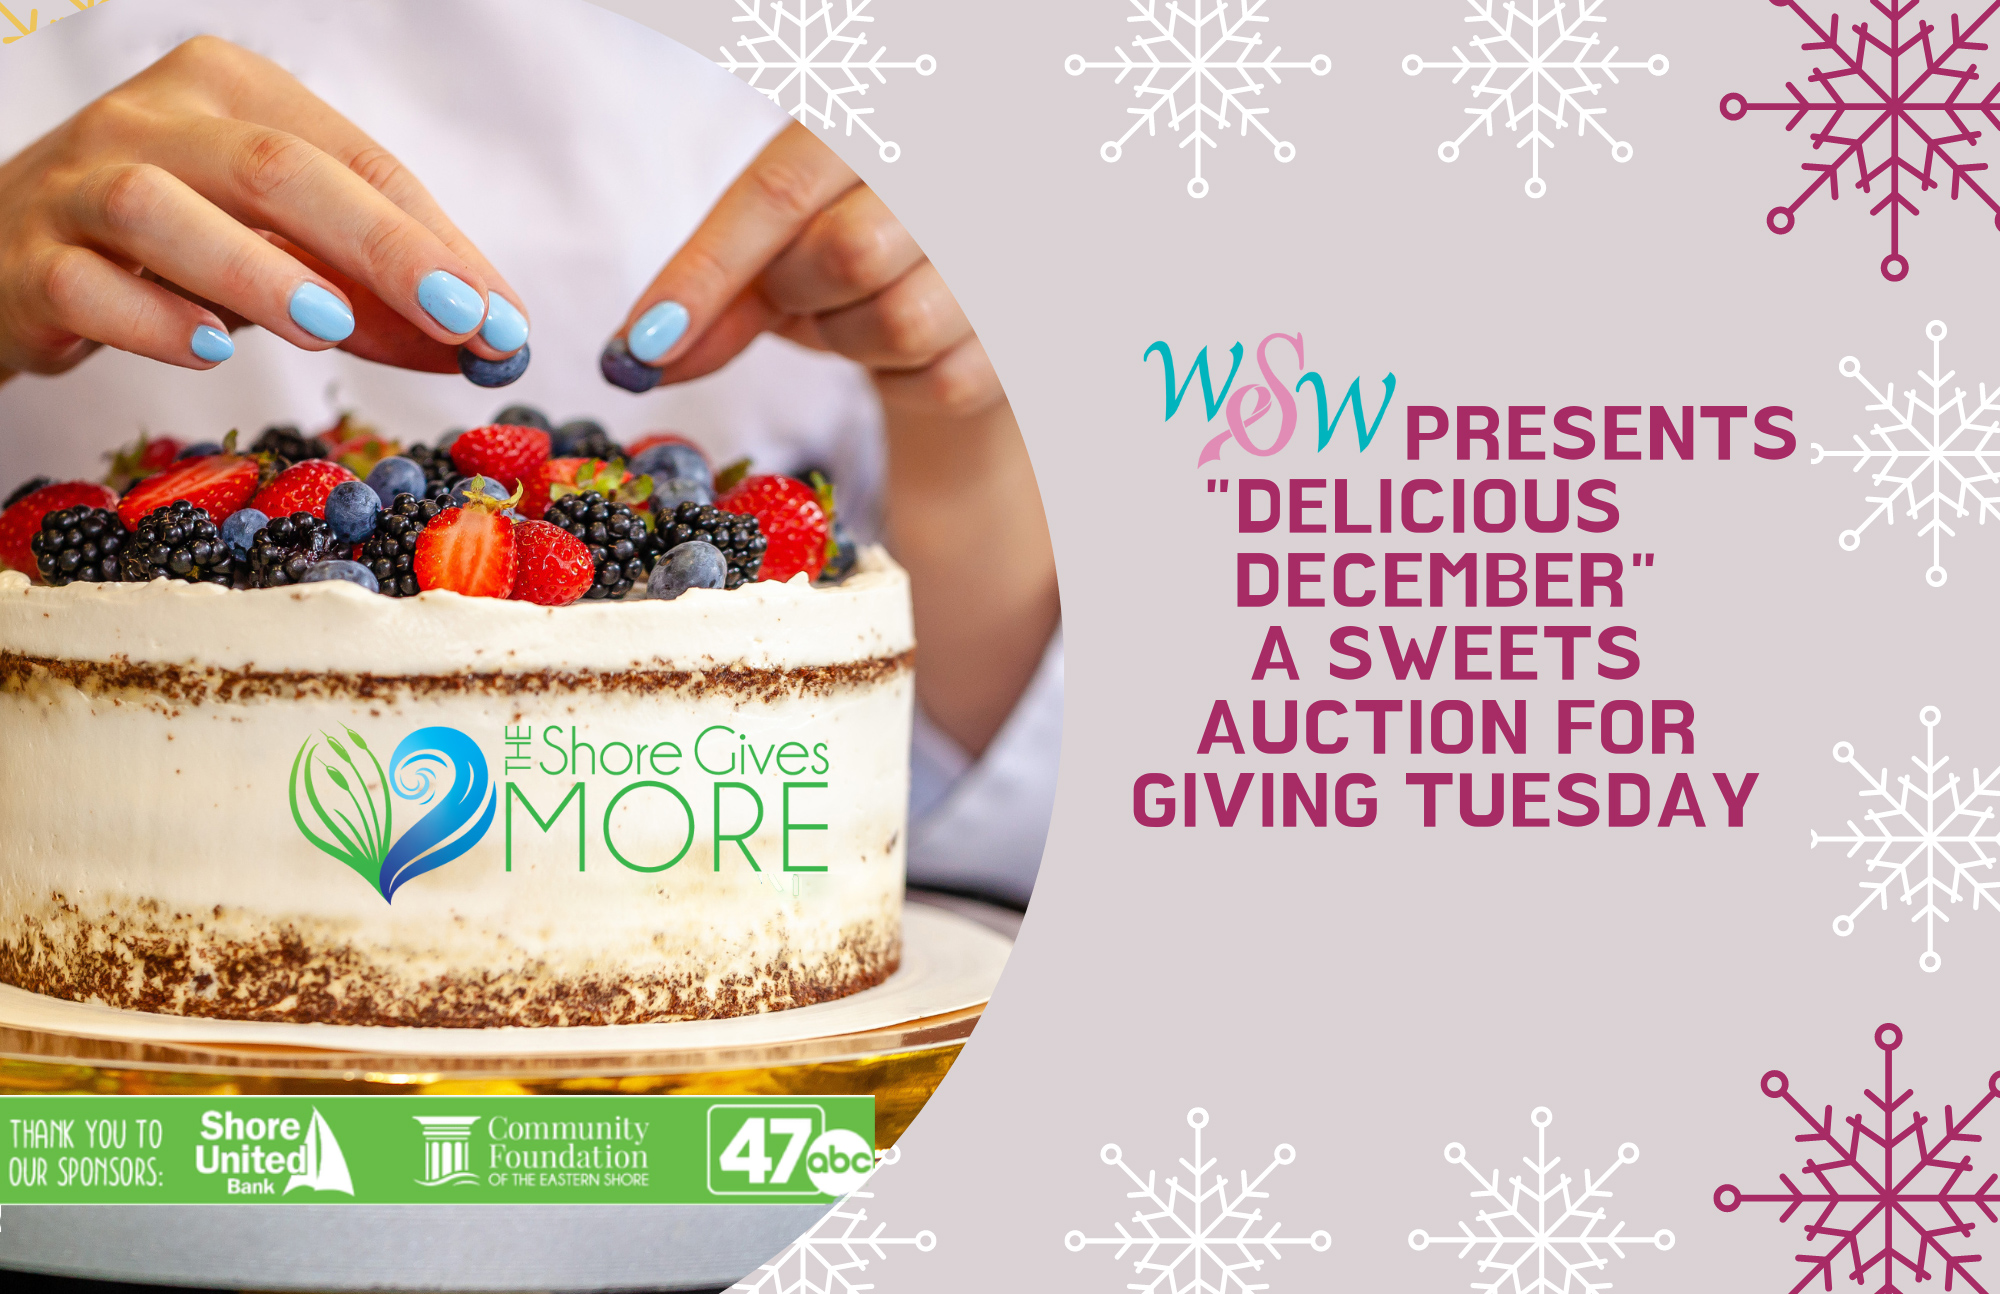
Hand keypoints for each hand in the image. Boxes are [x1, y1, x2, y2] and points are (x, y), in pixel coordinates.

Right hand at [0, 36, 526, 380]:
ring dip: (257, 269)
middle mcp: (151, 121)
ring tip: (331, 324)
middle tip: (456, 319)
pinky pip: (87, 282)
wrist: (3, 253)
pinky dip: (153, 317)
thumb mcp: (279, 252)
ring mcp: (77, 185)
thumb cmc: (168, 249)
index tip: (502, 321)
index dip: (436, 244)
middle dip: (380, 248)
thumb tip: (488, 341)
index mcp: (229, 91)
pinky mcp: (27, 261)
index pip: (355, 160)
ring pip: (163, 209)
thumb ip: (374, 293)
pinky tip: (209, 348)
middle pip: (275, 169)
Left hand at [604, 122, 1001, 418]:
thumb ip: (728, 282)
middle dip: (797, 295)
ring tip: (859, 310)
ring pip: (897, 323)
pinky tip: (912, 344)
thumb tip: (643, 356)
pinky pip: (943, 380)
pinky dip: (905, 378)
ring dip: (850, 339)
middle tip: (798, 293)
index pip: (779, 191)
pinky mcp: (1033, 327)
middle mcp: (958, 165)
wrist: (983, 269)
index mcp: (885, 111)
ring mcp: (1008, 247)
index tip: (640, 347)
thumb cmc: (873, 230)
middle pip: (844, 256)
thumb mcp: (797, 224)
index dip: (703, 274)